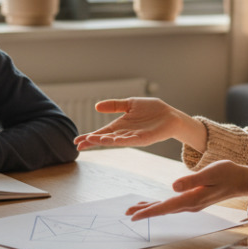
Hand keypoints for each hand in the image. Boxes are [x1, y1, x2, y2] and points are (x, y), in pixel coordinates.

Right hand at [74, 98, 206, 151]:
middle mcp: (125, 133)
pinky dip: (120, 140)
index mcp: (120, 126)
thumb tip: (96, 106)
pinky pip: (130, 140)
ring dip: (104, 141)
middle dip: (93, 141)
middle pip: (105, 138)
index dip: (89, 136)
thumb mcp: (130, 104)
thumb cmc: (152, 110)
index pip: (101, 132)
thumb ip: (114, 105)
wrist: (170, 116)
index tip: (77, 141)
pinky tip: (110, 140)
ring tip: (92, 140)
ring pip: (116, 140)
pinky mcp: (144, 139)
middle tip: (79, 144)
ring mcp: (134, 137)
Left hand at [125, 160, 247, 220]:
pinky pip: (172, 205)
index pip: (166, 207)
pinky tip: (154, 204)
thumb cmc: (228, 174)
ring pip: (166, 208)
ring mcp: (192, 204)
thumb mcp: (210, 173)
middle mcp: (191, 205)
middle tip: (127, 213)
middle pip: (163, 210)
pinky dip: (160, 205)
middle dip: (145, 211)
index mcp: (193, 199)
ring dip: (151, 208)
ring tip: (135, 208)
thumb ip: (191, 180)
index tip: (134, 216)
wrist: (242, 181)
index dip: (148, 212)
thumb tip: (173, 187)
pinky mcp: (194, 200)